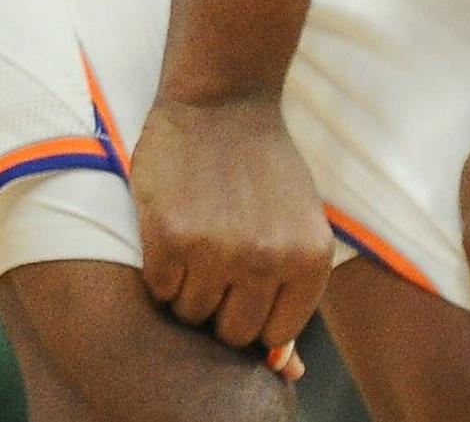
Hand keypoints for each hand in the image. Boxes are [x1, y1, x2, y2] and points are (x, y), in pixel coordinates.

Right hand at [131, 92, 332, 361]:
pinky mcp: (170, 238)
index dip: (254, 315)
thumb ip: (291, 294)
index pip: (275, 335)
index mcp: (310, 260)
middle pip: (231, 333)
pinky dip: (161, 267)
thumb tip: (283, 368)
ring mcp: (218, 251)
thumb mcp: (298, 226)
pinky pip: (159, 288)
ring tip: (197, 238)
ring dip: (188, 287)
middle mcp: (268, 260)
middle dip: (221, 306)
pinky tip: (175, 226)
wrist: (224, 100)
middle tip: (217, 259)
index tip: (244, 285)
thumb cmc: (264, 169)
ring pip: (191, 314)